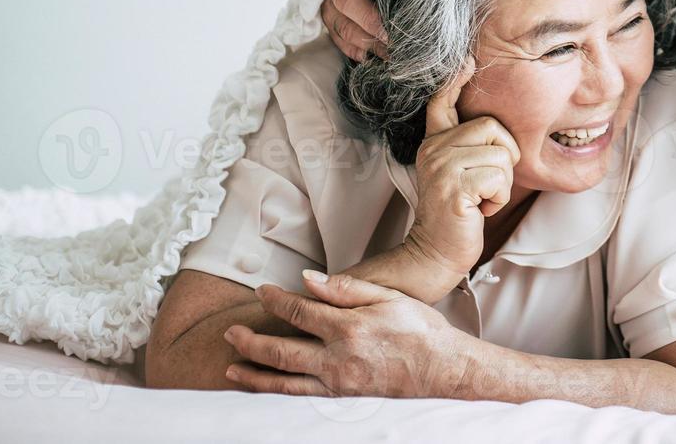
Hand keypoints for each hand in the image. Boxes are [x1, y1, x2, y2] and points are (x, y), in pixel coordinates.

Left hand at [224, 273, 474, 397]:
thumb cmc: (422, 331)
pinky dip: (276, 393)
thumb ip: (347, 288)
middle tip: (231, 332)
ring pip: (284, 380)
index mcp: (348, 327)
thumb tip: (310, 279)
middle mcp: (337, 358)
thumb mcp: (389, 297)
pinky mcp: (342, 397)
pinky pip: (300, 396)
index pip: (299, 310)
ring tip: (232, 367)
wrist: (444, 370)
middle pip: (280, 350)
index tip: (262, 292)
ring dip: (254, 373)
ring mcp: (337, 382)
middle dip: (250, 341)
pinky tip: (263, 389)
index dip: (275, 300)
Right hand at [403, 60, 521, 282]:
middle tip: (486, 185)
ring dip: (503, 183)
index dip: (455, 80)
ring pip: (500, 155)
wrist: (438, 252)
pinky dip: (498, 198)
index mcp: (436, 141)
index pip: (442, 102)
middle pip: (493, 127)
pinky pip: (498, 178)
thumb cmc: (461, 211)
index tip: (468, 61)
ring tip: (481, 198)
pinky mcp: (452, 188)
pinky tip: (480, 209)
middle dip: (505, 158)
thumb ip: (470, 145)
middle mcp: (434, 149)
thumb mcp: (462, 171)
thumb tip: (495, 123)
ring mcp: (441, 167)